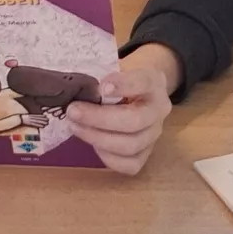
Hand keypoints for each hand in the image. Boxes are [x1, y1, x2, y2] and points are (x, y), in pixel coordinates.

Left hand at [59, 42, 180, 176]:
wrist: (137, 96)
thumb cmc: (120, 81)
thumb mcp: (114, 68)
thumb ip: (101, 74)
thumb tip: (81, 88)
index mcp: (154, 82)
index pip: (143, 82)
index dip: (123, 85)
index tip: (100, 87)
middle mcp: (159, 110)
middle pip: (135, 121)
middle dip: (99, 119)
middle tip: (73, 111)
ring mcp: (154, 135)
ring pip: (131, 145)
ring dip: (98, 138)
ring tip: (75, 127)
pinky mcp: (146, 154)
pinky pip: (130, 164)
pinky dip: (108, 157)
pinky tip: (93, 144)